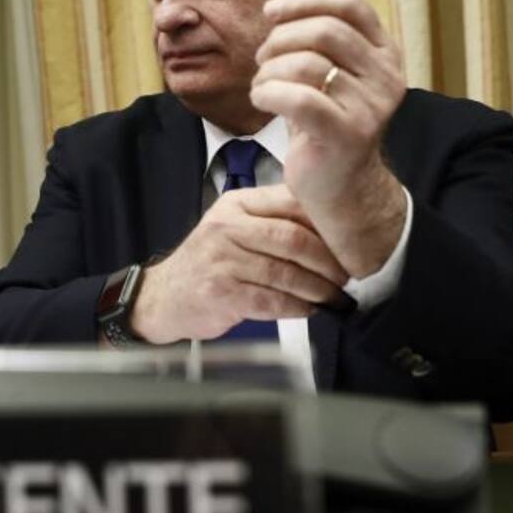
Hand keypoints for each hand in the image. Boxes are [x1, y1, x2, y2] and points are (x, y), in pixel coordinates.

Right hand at [130, 185, 348, 343]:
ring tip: (333, 296)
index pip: (291, 203)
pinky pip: (272, 301)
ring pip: (286, 273)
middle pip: (293, 239)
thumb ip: (272, 221)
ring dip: (317, 288)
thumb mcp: (233, 228)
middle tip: (346, 275)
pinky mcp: (222, 293)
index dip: (326, 223)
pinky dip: (297, 307)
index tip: (348, 240)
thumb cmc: (209, 262)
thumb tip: (331, 228)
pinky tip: (308, 309)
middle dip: (328, 261)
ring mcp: (222, 260)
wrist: (164, 296)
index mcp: (236, 205)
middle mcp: (227, 228)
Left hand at [250, 0, 406, 277]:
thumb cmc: (323, 120)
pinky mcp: (347, 134)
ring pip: (306, 62)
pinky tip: (261, 99)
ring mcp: (371, 106)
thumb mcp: (323, 64)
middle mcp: (387, 75)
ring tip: (261, 83)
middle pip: (324, 29)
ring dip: (269, 69)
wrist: (338, 186)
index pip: (348, 2)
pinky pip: (298, 97)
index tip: (270, 14)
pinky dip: (267, 92)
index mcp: (384, 50)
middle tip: (262, 56)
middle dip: (280, 38)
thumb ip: (321, 16)